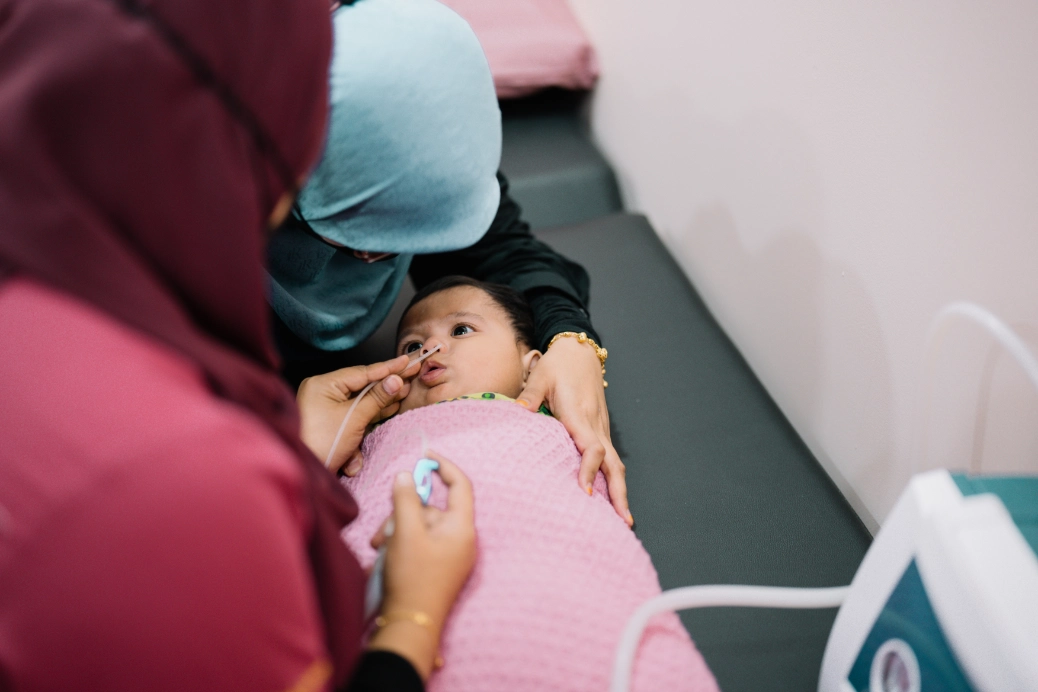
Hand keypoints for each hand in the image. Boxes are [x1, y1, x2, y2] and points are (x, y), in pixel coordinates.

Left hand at [296, 355, 420, 472]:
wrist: (303, 476)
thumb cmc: (319, 443)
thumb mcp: (354, 417)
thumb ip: (377, 398)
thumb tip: (395, 380)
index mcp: (323, 385)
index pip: (362, 372)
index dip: (388, 367)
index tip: (406, 361)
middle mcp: (322, 395)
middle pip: (362, 388)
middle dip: (385, 389)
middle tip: (410, 377)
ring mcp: (326, 412)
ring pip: (358, 408)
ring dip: (376, 412)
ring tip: (400, 398)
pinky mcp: (330, 429)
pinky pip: (351, 425)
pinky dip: (359, 436)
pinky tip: (369, 438)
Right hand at [369, 452, 475, 679]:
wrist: (409, 625)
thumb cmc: (412, 579)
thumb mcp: (405, 533)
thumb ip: (404, 500)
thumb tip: (405, 476)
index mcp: (462, 528)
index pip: (460, 485)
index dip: (443, 467)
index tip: (424, 456)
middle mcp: (460, 540)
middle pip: (430, 509)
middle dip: (403, 514)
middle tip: (383, 532)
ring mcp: (449, 556)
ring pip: (419, 527)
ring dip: (396, 533)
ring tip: (380, 550)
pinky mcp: (436, 568)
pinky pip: (418, 544)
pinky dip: (400, 546)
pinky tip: (383, 561)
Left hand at [517, 337, 631, 526]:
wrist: (579, 351)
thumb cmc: (559, 364)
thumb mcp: (541, 376)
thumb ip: (530, 396)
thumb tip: (518, 411)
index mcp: (579, 414)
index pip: (592, 448)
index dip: (590, 470)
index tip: (586, 492)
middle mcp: (595, 424)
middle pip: (613, 463)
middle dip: (619, 493)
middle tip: (623, 521)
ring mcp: (601, 427)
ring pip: (615, 462)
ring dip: (620, 489)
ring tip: (623, 516)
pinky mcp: (600, 427)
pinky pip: (611, 456)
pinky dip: (614, 477)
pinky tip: (612, 494)